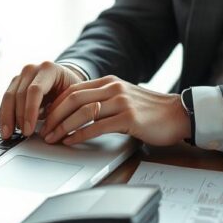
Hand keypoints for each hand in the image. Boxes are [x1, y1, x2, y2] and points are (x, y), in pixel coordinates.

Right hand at [0, 61, 83, 138]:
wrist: (64, 79)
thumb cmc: (69, 90)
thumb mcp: (71, 97)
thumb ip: (62, 110)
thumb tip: (53, 132)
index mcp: (49, 69)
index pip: (35, 90)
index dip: (30, 111)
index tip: (29, 129)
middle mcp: (32, 69)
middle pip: (19, 94)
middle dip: (19, 117)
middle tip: (21, 134)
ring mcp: (21, 76)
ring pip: (8, 97)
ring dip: (7, 117)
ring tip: (8, 134)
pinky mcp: (13, 84)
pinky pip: (5, 101)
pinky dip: (4, 115)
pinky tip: (5, 128)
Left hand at [41, 76, 190, 146]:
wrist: (179, 114)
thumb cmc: (152, 111)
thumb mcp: (125, 98)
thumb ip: (104, 100)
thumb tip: (79, 112)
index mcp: (109, 82)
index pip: (73, 90)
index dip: (55, 104)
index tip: (45, 117)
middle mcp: (113, 88)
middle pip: (72, 98)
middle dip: (53, 115)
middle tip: (43, 129)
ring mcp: (121, 102)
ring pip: (82, 112)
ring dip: (62, 126)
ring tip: (52, 137)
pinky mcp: (129, 118)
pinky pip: (97, 126)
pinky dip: (79, 134)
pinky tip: (71, 140)